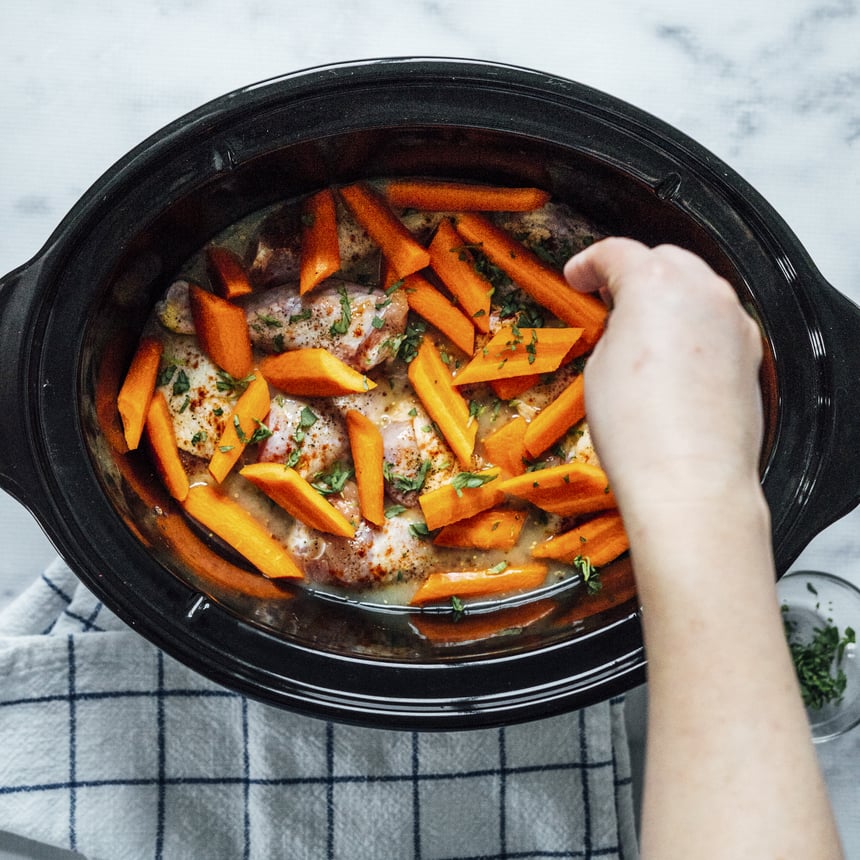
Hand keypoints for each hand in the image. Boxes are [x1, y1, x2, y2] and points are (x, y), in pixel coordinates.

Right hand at [564, 237, 764, 521]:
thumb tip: (626, 326)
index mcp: (656, 282)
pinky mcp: (749, 354)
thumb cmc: (638, 429)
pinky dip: (694, 325)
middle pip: (664, 260)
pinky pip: (717, 322)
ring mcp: (733, 322)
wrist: (689, 481)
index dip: (588, 262)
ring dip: (667, 297)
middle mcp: (703, 291)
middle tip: (605, 298)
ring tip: (640, 329)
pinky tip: (673, 357)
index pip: (617, 253)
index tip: (577, 276)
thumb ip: (615, 328)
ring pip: (696, 288)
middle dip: (632, 273)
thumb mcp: (600, 366)